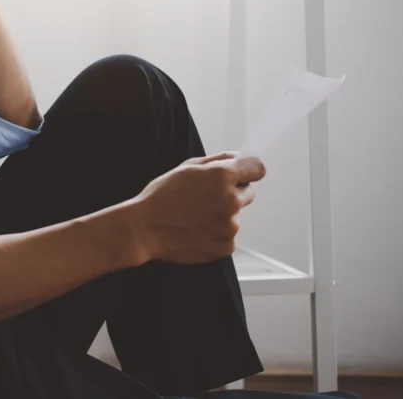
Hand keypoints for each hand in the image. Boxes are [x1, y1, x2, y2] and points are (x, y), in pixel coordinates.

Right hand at [131, 152, 265, 263]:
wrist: (145, 229)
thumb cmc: (161, 196)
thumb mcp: (186, 168)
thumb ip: (217, 160)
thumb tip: (238, 157)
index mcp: (222, 176)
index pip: (257, 168)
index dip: (249, 170)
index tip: (243, 174)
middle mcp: (231, 200)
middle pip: (247, 193)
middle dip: (232, 193)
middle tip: (206, 198)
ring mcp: (230, 226)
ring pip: (235, 216)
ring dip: (222, 216)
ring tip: (194, 217)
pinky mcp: (226, 246)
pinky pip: (228, 236)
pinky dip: (216, 234)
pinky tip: (196, 231)